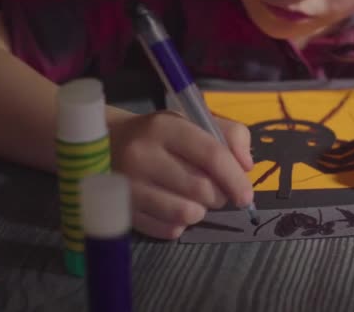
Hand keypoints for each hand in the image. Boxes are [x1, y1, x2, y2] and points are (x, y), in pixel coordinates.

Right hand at [110, 111, 253, 239]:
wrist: (106, 144)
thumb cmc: (160, 135)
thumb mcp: (193, 122)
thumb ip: (230, 136)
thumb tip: (246, 167)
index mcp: (165, 127)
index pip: (211, 155)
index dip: (235, 178)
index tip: (246, 195)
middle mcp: (143, 155)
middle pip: (202, 189)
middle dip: (218, 195)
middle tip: (213, 190)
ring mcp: (128, 186)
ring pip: (186, 213)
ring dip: (200, 211)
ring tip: (193, 199)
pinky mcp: (123, 211)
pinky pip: (167, 230)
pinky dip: (179, 224)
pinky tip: (172, 208)